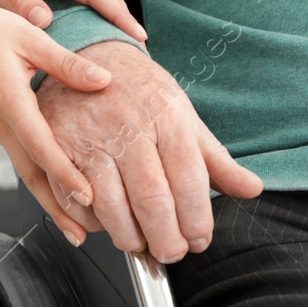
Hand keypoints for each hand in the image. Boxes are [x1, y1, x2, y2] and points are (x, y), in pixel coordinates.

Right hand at [0, 0, 117, 243]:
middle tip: (81, 237)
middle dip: (57, 208)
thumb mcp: (28, 37)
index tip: (90, 197)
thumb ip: (66, 63)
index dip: (66, 175)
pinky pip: (20, 157)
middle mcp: (0, 125)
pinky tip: (57, 187)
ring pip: (25, 171)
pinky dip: (40, 177)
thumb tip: (104, 80)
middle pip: (31, 176)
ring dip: (49, 199)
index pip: (41, 148)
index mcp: (10, 103)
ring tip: (74, 225)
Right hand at [36, 41, 261, 260]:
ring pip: (109, 207)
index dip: (197, 221)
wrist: (88, 54)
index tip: (199, 239)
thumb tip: (251, 188)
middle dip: (166, 240)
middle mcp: (128, 127)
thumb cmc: (140, 90)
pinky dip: (90, 224)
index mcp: (167, 117)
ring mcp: (89, 137)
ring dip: (128, 238)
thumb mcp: (184, 116)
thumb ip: (215, 160)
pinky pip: (73, 201)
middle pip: (152, 201)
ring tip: (141, 242)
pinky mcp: (56, 147)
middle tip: (172, 252)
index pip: (189, 182)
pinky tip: (106, 223)